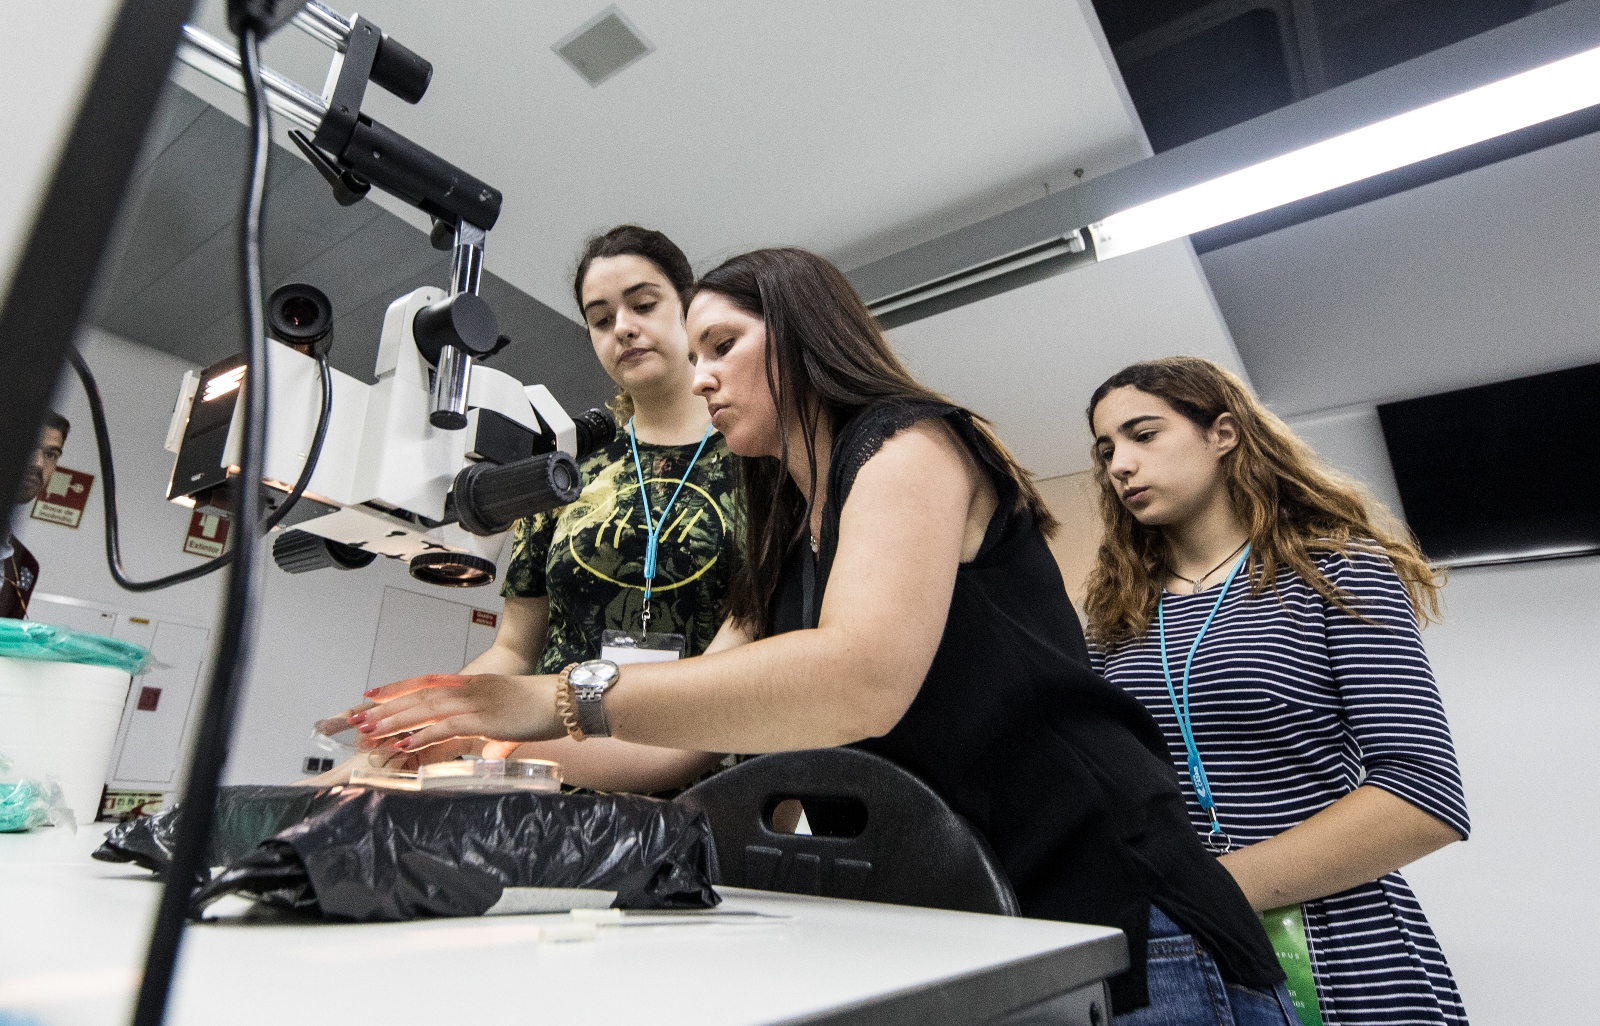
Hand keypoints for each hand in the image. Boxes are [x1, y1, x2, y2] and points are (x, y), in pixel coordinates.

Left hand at [351, 673, 564, 753]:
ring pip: (427, 709)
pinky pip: (446, 727)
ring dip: (396, 721)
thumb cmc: (545, 707)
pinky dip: (422, 736)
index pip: (428, 681)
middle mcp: (471, 689)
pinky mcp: (485, 719)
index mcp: (475, 684)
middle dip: (388, 708)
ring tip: (371, 732)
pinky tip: (404, 745)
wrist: (568, 699)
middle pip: (420, 695)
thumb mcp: (511, 716)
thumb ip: (494, 733)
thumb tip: (488, 750)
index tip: (373, 694)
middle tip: (360, 719)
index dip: (399, 688)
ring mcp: (477, 702)